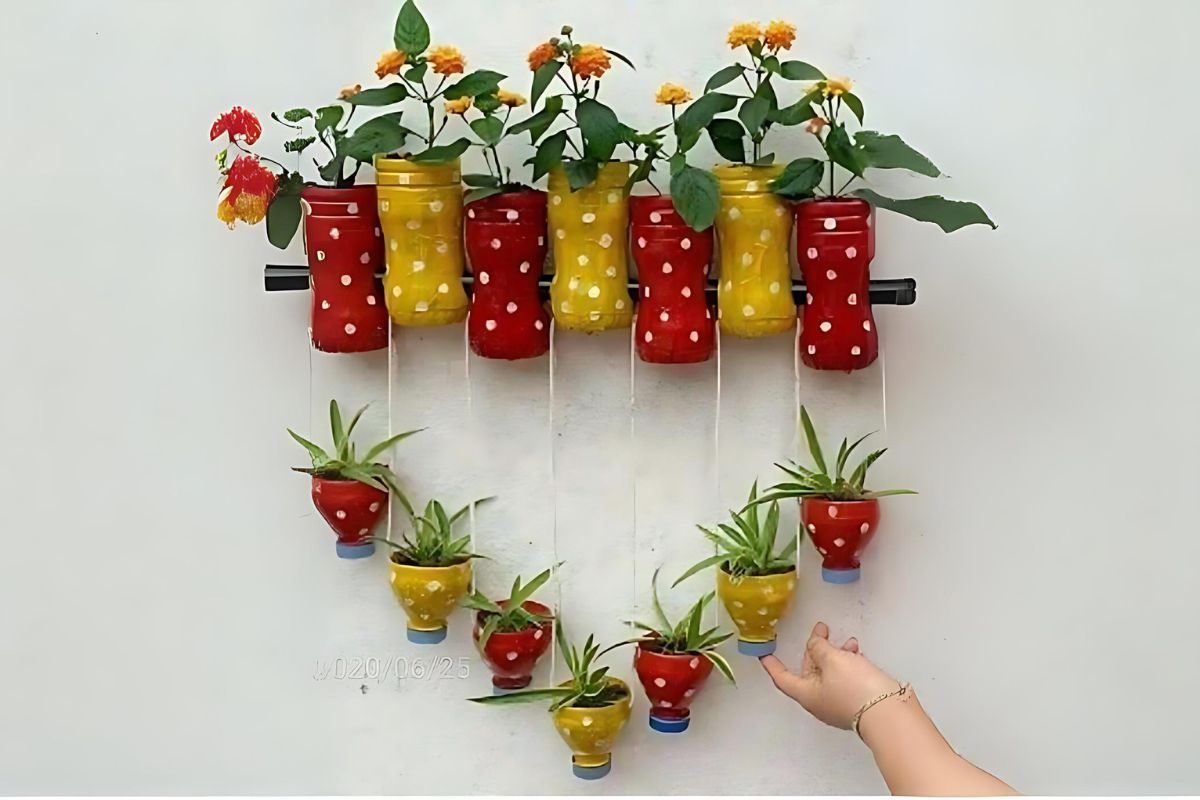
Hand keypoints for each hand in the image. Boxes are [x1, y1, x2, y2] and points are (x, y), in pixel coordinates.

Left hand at [760, 621, 898, 729]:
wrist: (889, 713)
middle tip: (821, 631)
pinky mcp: (856, 702)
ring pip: (830, 673)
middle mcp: (819, 701)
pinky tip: (857, 653)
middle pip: (809, 672)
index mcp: (806, 694)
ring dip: (835, 655)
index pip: (782, 677)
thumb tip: (814, 644)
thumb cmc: (855, 689)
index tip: (764, 655)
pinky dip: (848, 664)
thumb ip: (819, 647)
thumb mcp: (832, 659)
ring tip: (847, 642)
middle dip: (814, 650)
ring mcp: (838, 703)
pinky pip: (845, 679)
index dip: (773, 665)